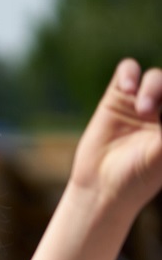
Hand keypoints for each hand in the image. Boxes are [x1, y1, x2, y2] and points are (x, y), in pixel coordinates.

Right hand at [68, 59, 161, 217]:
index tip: (161, 116)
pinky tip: (127, 88)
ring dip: (153, 87)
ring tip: (143, 109)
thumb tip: (158, 109)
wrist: (102, 188)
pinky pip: (127, 71)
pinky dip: (129, 74)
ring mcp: (139, 103)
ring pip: (154, 77)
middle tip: (151, 113)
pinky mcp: (115, 99)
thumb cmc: (140, 177)